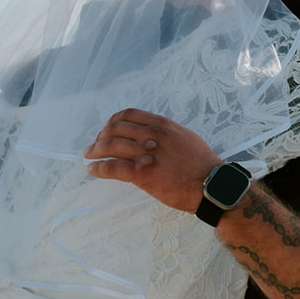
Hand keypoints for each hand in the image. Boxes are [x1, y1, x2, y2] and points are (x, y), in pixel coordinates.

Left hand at [84, 109, 219, 213]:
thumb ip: (166, 134)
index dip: (113, 121)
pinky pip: (112, 167)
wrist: (211, 184)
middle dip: (101, 135)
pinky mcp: (141, 173)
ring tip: (89, 155)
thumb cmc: (202, 164)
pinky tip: (92, 170)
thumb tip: (153, 136)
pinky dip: (98, 168)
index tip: (107, 129)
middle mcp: (151, 134)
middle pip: (115, 128)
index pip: (129, 114)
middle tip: (95, 144)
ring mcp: (145, 153)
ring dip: (95, 150)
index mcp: (162, 125)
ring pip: (110, 145)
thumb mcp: (185, 138)